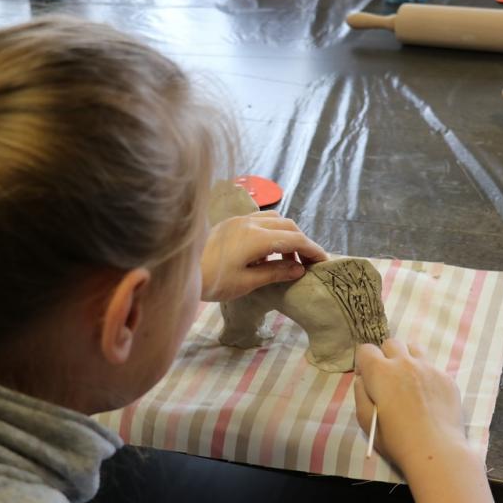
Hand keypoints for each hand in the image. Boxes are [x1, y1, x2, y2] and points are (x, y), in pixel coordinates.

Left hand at [201, 211, 327, 301]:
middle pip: (288, 226)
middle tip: (308, 263)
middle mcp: (250, 222)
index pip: (295, 240)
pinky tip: (268, 252)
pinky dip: (273, 232)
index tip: (324, 263)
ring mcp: (239, 220)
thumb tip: (299, 269)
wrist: (178, 269)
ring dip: (287, 236)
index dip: (312, 250)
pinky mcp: (230, 223)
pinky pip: (261, 221)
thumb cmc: (211, 281)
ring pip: (275, 220)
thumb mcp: (246, 283)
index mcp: (257, 237)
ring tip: (288, 259)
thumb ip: (275, 273)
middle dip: (302, 242)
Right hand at [353, 338, 466, 472]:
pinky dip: (426, 376)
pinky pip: (432, 367)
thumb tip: (363, 380)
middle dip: (385, 356)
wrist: (436, 451)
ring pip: (414, 349)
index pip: (366, 349)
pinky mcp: (446, 378)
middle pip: (391, 343)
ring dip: (407, 358)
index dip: (363, 362)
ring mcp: (428, 368)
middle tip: (388, 378)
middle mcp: (404, 363)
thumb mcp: (365, 420)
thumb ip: (360, 394)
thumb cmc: (396, 439)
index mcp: (380, 372)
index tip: (367, 378)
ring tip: (409, 380)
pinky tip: (428, 398)